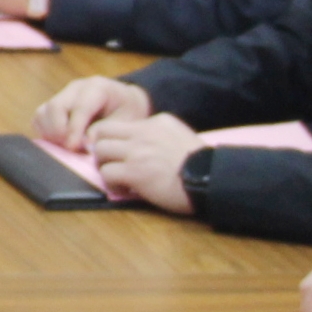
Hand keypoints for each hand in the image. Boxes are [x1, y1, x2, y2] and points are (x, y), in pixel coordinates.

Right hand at [32, 74, 150, 148]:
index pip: (80, 107)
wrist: (125, 101)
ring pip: (43, 112)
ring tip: (67, 147)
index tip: (72, 148)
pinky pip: (40, 118)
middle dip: (59, 131)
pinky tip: (60, 142)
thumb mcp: (126, 121)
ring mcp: (62, 94)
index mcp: (97, 88)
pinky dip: (45, 132)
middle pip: (56, 106)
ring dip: (50, 133)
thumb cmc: (127, 112)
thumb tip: (85, 143)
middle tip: (70, 149)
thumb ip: (105, 130)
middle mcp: (76, 88)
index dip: (74, 129)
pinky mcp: (54, 105)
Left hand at [84, 112, 200, 213]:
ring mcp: (138, 151)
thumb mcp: (180, 138)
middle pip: (102, 132)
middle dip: (102, 150)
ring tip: (118, 179)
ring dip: (105, 166)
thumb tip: (140, 149)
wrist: (211, 179)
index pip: (122, 125)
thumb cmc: (202, 166)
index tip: (120, 155)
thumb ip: (159, 137)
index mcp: (157, 122)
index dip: (115, 141)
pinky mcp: (135, 171)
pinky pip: (107, 173)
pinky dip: (112, 184)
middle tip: (112, 165)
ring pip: (100, 150)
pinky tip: (126, 190)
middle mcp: (144, 132)